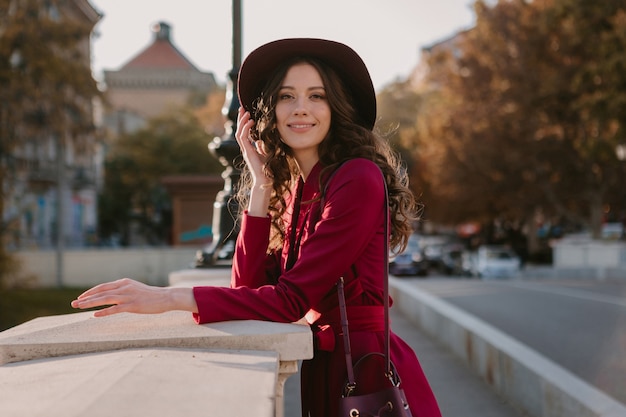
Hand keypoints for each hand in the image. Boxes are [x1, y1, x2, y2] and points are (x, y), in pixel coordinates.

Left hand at [71, 278, 196, 316]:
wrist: (165, 297)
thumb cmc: (150, 295)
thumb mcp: (134, 289)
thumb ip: (123, 290)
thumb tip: (111, 295)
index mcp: (124, 282)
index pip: (103, 286)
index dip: (90, 292)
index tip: (80, 298)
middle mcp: (124, 287)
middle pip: (101, 292)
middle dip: (85, 298)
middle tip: (73, 303)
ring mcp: (128, 296)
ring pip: (105, 299)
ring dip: (90, 303)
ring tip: (79, 308)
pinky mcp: (133, 305)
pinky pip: (115, 309)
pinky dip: (104, 311)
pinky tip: (95, 315)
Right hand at [235, 107, 268, 185]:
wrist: (265, 179)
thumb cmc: (267, 169)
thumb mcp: (265, 155)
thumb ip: (262, 147)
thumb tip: (260, 141)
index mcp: (249, 149)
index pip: (243, 133)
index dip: (244, 123)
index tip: (246, 113)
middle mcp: (245, 148)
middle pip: (239, 130)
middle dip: (240, 119)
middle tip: (242, 108)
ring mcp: (245, 150)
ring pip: (239, 132)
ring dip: (242, 121)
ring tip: (245, 112)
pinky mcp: (247, 151)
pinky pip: (243, 137)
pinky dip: (246, 128)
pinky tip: (251, 121)